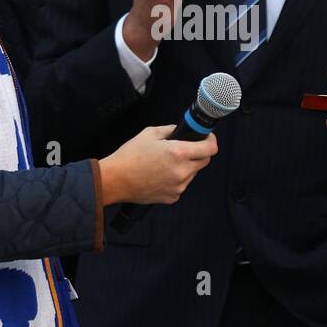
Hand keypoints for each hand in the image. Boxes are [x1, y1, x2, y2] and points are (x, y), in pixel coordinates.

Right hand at [99, 125, 218, 204]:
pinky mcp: (172, 197)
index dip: (210, 141)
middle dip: (198, 153)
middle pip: (204, 161)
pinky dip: (176, 179)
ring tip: (166, 163)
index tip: (207, 139)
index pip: (210, 149)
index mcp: (178, 153)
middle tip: (184, 149)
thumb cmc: (129, 156)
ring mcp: (178, 186)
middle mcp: (181, 171)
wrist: (115, 180)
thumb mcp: (150, 133)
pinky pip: (182, 185)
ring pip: (192, 173)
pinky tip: (161, 175)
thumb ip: (171, 129)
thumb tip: (182, 130)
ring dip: (186, 167)